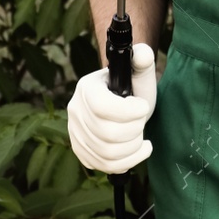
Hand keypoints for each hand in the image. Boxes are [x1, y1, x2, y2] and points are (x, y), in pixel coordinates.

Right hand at [66, 42, 158, 172]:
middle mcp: (75, 110)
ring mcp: (75, 133)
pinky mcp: (82, 151)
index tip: (143, 107)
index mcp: (87, 87)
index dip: (128, 112)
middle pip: (106, 134)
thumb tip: (143, 52)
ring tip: (141, 136)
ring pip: (106, 153)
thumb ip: (143, 60)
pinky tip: (137, 149)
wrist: (123, 106)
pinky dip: (127, 162)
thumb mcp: (140, 73)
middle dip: (134, 130)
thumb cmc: (132, 89)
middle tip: (142, 122)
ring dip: (133, 148)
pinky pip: (104, 165)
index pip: (101, 107)